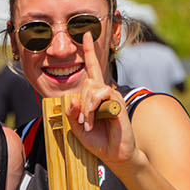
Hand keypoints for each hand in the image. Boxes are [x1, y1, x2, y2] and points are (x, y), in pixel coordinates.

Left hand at [64, 32, 131, 166]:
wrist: (114, 155)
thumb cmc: (98, 140)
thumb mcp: (77, 127)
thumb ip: (72, 113)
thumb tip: (70, 99)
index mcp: (95, 95)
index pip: (92, 68)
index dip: (90, 51)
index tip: (86, 34)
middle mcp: (105, 92)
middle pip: (87, 82)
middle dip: (80, 102)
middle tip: (83, 121)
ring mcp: (113, 97)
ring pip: (93, 88)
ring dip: (86, 107)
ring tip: (89, 123)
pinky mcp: (118, 103)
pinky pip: (102, 95)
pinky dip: (93, 107)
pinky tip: (93, 120)